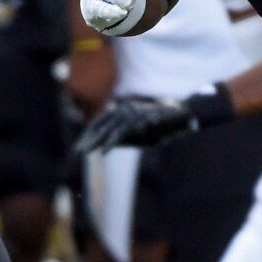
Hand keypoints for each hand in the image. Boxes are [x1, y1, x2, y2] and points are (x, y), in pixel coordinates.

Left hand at [76, 84, 232, 151]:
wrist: (183, 117)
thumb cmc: (163, 127)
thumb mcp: (142, 136)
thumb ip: (125, 139)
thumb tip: (107, 146)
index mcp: (124, 111)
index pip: (101, 121)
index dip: (90, 133)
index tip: (80, 146)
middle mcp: (126, 109)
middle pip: (101, 122)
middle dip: (89, 137)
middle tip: (77, 150)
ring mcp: (133, 112)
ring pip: (109, 127)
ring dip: (97, 140)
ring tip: (86, 152)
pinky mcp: (140, 118)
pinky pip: (122, 131)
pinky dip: (112, 141)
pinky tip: (104, 151)